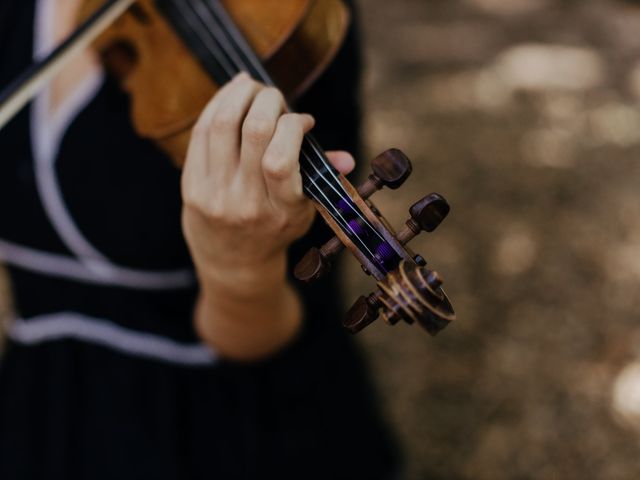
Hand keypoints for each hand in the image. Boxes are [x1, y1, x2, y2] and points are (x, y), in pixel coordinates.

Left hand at [181, 72, 354, 286]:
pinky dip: (218, 104)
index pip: (281, 160)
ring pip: (223, 124)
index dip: (293, 126)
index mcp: (281, 211)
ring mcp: (214, 194)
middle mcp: (245, 204)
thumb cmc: (275, 228)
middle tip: (276, 96)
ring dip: (241, 93)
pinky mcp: (191, 185)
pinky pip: (201, 131)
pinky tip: (232, 95)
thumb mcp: (304, 211)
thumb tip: (347, 159)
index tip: (302, 121)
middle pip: (254, 132)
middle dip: (269, 99)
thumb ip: (322, 179)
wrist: (232, 259)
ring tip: (253, 87)